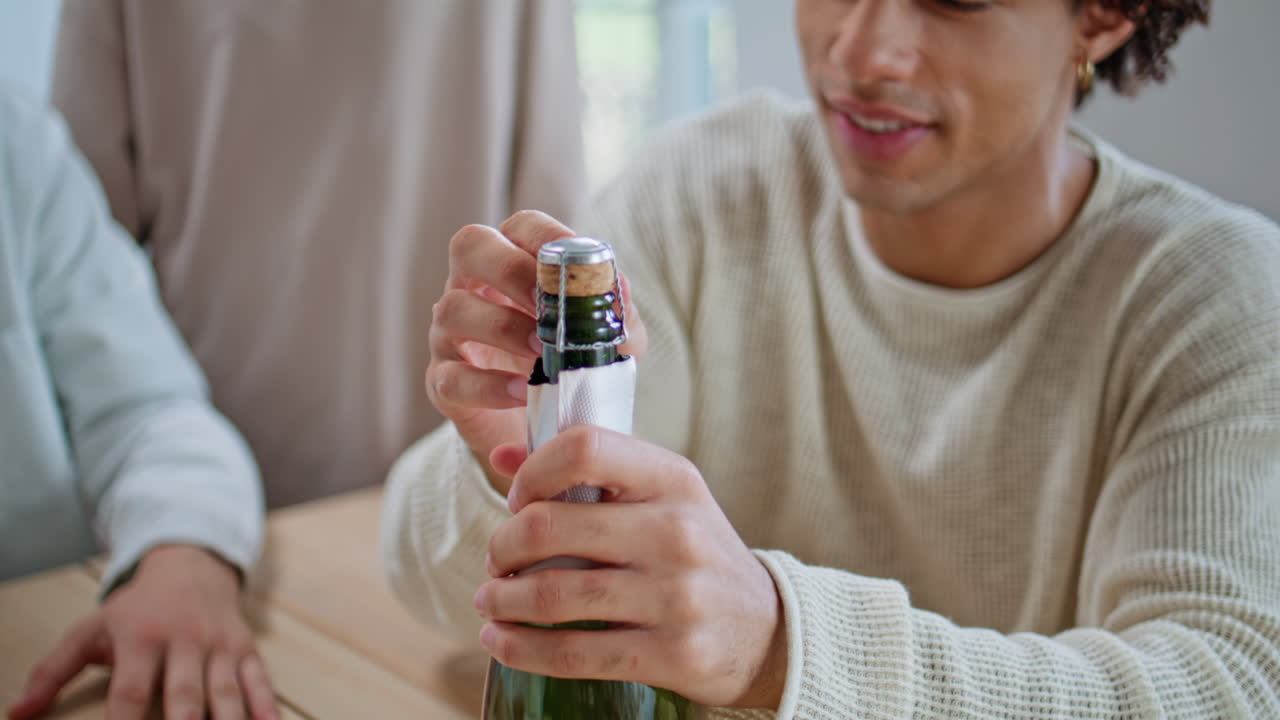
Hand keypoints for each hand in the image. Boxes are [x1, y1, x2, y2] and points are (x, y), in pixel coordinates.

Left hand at [6, 545, 276, 719]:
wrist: (190, 566)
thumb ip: (53, 672)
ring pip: (225, 692)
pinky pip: (259, 681)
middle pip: (185, 696)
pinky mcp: (246, 649)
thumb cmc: (136, 609)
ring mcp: (219, 646)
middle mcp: (183, 641)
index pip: (130, 692)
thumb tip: (16, 713)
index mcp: (141, 638)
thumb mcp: (90, 630)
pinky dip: (266, 707)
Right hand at [427, 210, 645, 495]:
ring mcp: (450, 333)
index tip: (573, 261)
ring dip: (501, 328)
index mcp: (513, 263)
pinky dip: (489, 385)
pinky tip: (522, 392)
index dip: (544, 236)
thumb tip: (619, 286)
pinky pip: (452, 376)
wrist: (547, 430)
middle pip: (469, 247)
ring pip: (453, 309)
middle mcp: (472, 287)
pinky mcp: (443, 382)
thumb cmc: (571, 366)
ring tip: (540, 354)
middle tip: (545, 304)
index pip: (520, 226)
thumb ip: (615, 313)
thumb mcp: (604, 339)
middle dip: (509, 270)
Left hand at [474, 426, 786, 708]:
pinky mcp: (671, 654)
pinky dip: (521, 649)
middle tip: (496, 558)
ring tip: (490, 600)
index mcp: (673, 479)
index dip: (533, 472)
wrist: (765, 629)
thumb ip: (588, 472)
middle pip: (550, 527)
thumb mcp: (661, 498)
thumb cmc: (694, 553)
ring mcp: (677, 596)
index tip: (518, 499)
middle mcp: (676, 532)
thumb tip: (503, 456)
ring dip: (501, 599)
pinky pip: (574, 654)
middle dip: (502, 546)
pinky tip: (501, 642)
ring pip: (554, 594)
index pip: (584, 448)